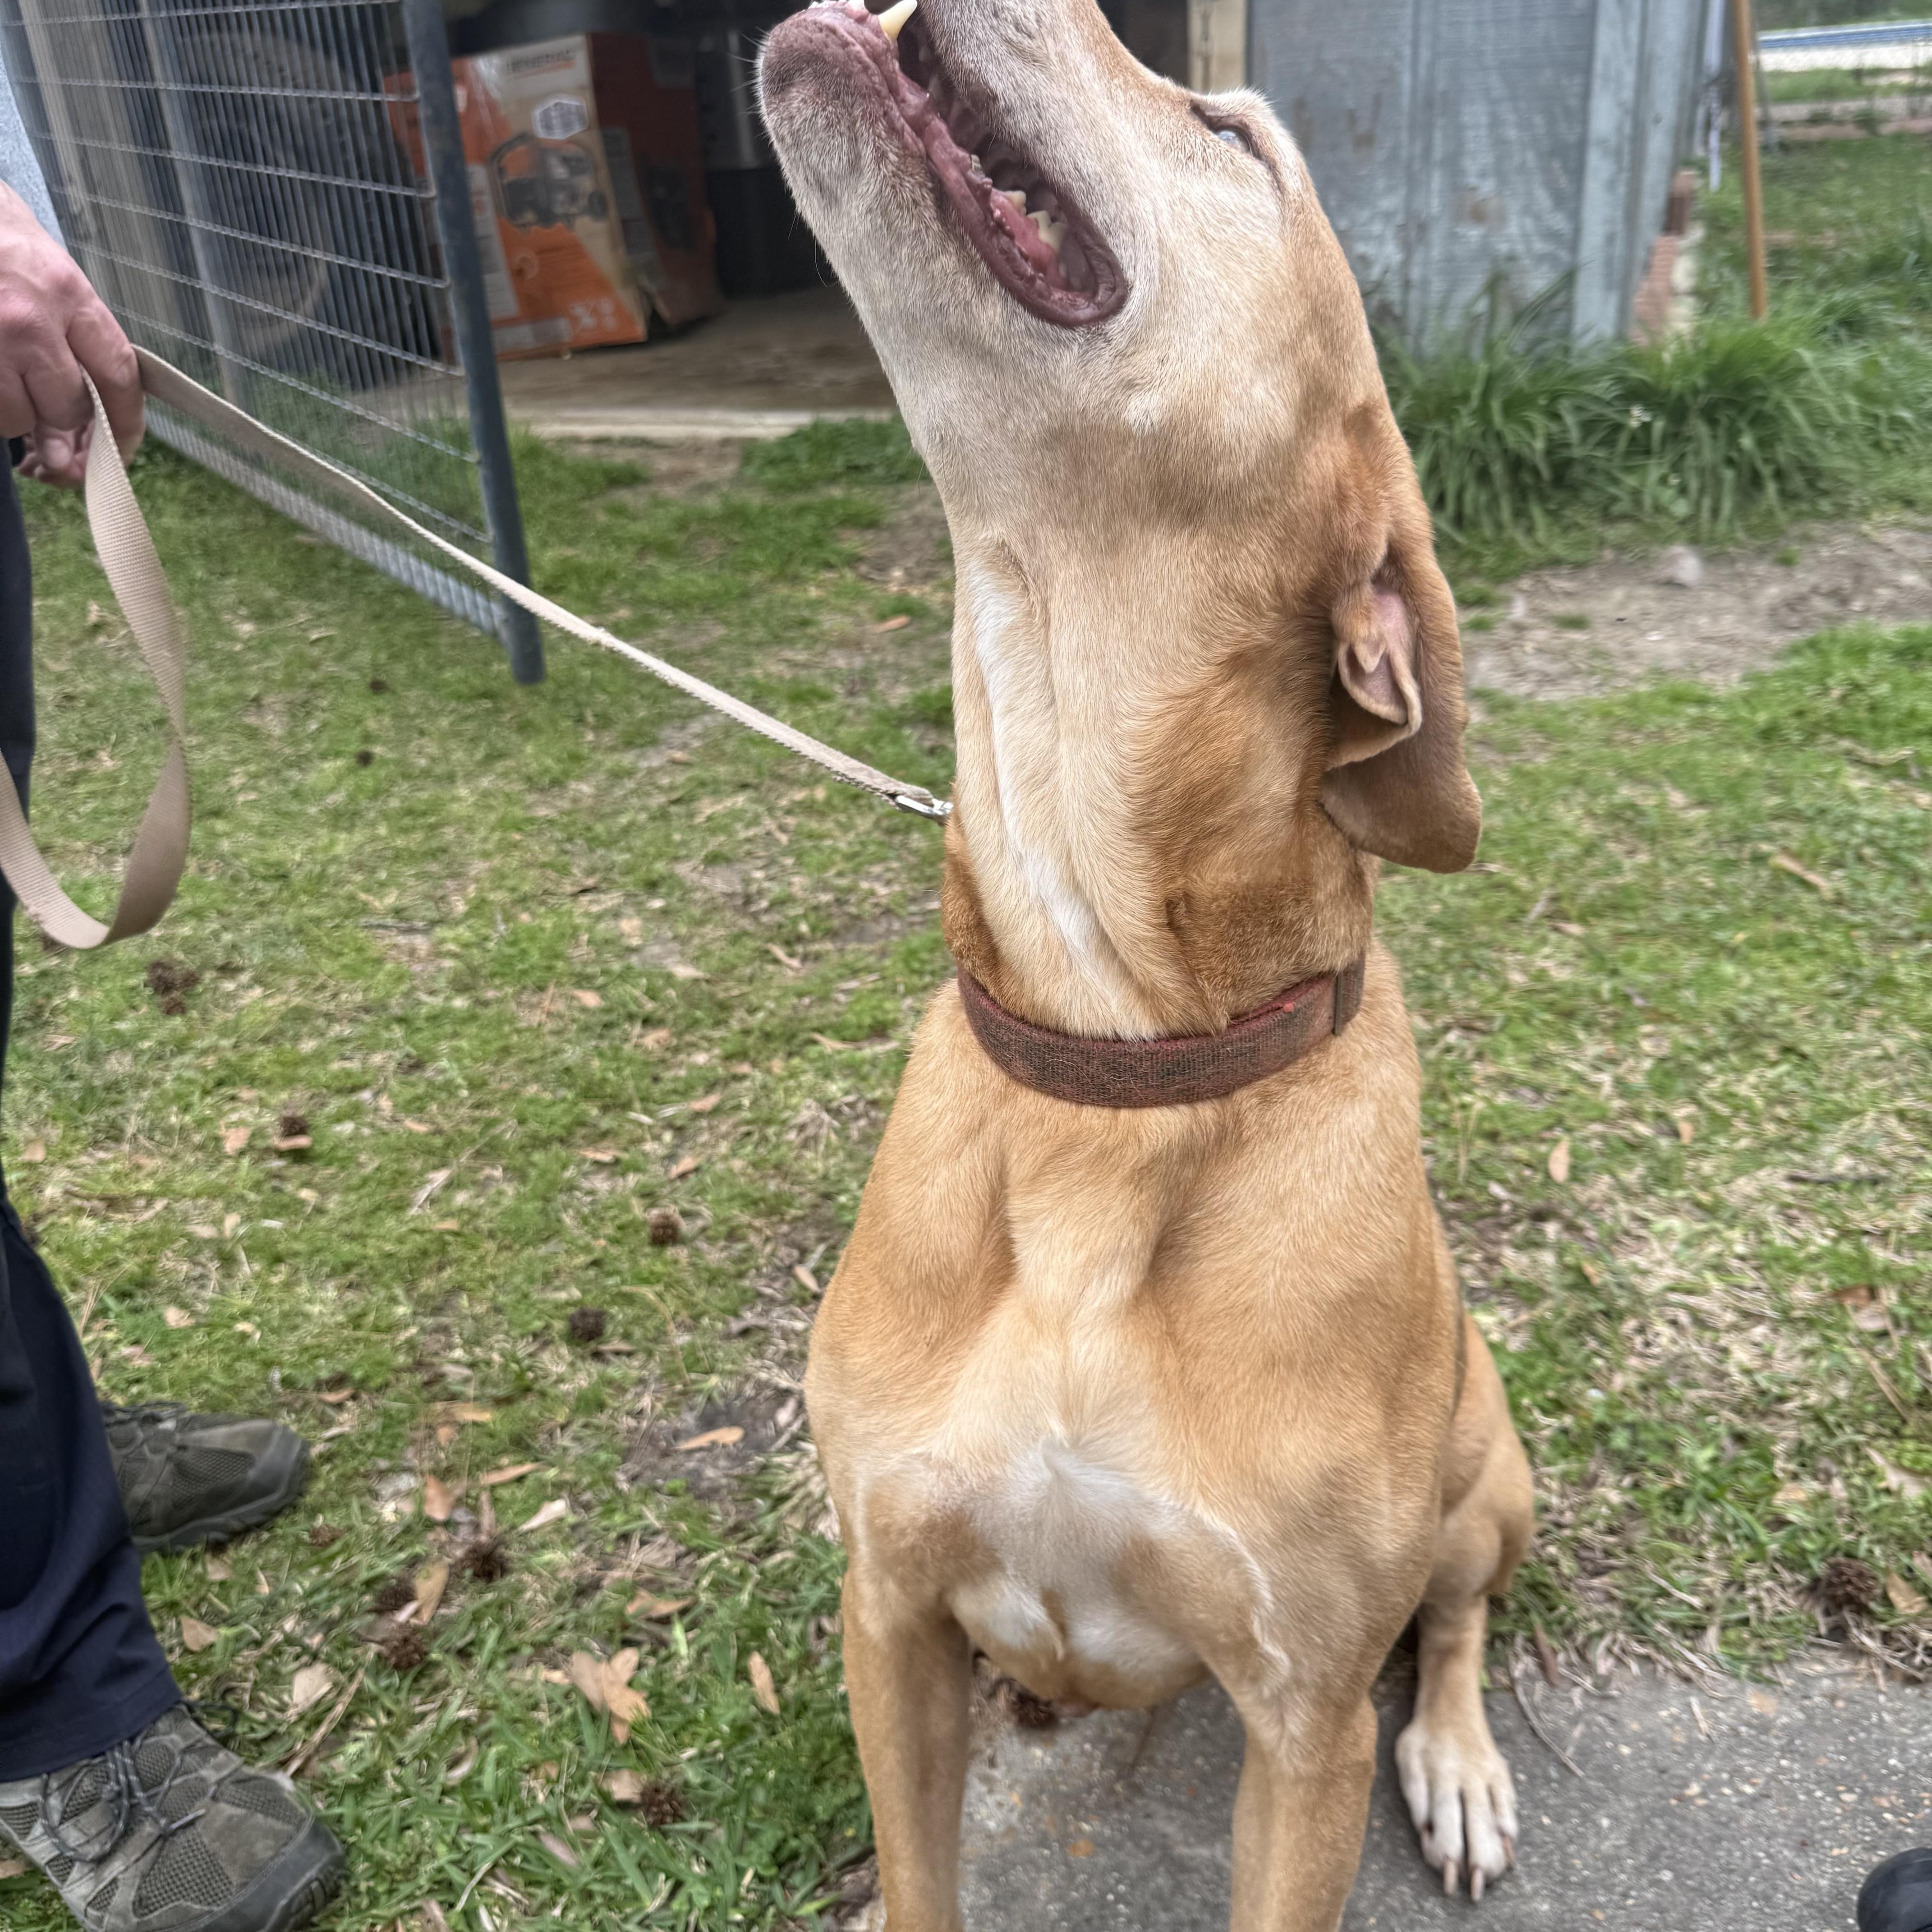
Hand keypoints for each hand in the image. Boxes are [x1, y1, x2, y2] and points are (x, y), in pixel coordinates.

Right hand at [0, 183, 141, 488]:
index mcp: (67, 294)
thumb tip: (89, 410)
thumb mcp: (49, 272)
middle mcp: (29, 320)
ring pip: (15, 417)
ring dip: (13, 414)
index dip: (125, 422)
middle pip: (66, 408)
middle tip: (44, 406)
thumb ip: (77, 337)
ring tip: (5, 379)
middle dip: (59, 421)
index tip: (118, 447)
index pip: (119, 376)